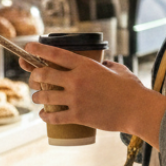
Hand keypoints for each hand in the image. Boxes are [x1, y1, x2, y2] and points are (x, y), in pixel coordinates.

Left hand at [23, 41, 165, 144]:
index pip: (56, 54)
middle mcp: (77, 80)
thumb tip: (103, 64)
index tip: (28, 48)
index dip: (38, 50)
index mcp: (86, 66)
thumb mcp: (118, 70)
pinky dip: (46, 117)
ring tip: (38, 98)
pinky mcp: (78, 116)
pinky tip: (44, 116)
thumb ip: (107, 65)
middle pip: (44, 75)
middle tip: (34, 79)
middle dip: (34, 76)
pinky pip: (54, 117)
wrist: (137, 109)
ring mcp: (76, 99)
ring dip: (37, 97)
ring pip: (45, 97)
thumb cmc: (131, 89)